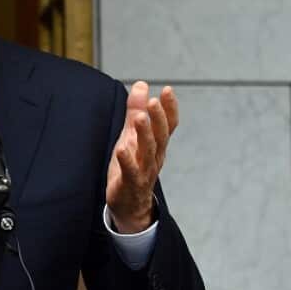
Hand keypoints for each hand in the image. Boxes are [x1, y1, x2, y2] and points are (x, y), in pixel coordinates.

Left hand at [107, 82, 178, 233]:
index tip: (168, 90)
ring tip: (139, 118)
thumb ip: (136, 110)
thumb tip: (142, 85)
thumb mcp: (132, 135)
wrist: (130, 204)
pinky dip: (127, 160)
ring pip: (147, 152)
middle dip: (158, 119)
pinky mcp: (130, 183)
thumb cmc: (132, 165)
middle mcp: (154, 157)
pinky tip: (121, 149)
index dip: (169, 109)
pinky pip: (130, 172)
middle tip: (154, 102)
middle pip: (160, 136)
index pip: (168, 125)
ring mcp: (143, 170)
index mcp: (156, 145)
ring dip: (144, 135)